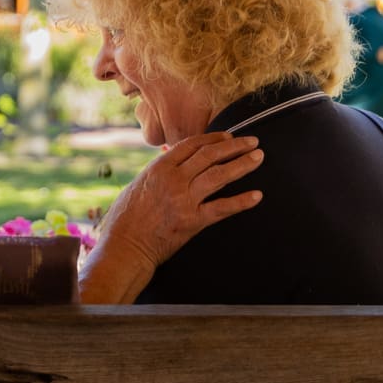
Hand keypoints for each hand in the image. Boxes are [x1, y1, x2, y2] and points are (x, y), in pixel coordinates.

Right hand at [77, 132, 263, 302]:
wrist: (125, 246)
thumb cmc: (125, 219)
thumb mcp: (139, 186)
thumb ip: (159, 173)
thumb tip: (174, 162)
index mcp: (159, 168)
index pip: (192, 145)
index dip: (213, 138)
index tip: (228, 136)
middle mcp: (174, 180)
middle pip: (210, 156)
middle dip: (235, 146)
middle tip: (252, 141)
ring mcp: (184, 200)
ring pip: (220, 176)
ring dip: (242, 165)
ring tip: (258, 157)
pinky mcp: (193, 221)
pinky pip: (222, 208)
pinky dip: (241, 201)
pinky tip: (256, 196)